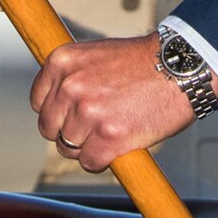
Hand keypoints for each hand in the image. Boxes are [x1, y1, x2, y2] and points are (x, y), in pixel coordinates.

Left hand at [30, 32, 216, 171]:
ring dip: (87, 147)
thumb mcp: (96, 55)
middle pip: (50, 128)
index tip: (70, 115)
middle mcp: (70, 86)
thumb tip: (56, 99)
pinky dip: (100, 161)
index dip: (56, 112)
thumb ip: (73, 75)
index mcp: (62, 62)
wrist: (179, 68)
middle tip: (91, 129)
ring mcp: (88, 113)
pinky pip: (89, 162)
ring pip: (68, 147)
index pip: (38, 102)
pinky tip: (116, 148)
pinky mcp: (108, 137)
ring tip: (109, 134)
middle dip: (68, 132)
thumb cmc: (143, 62)